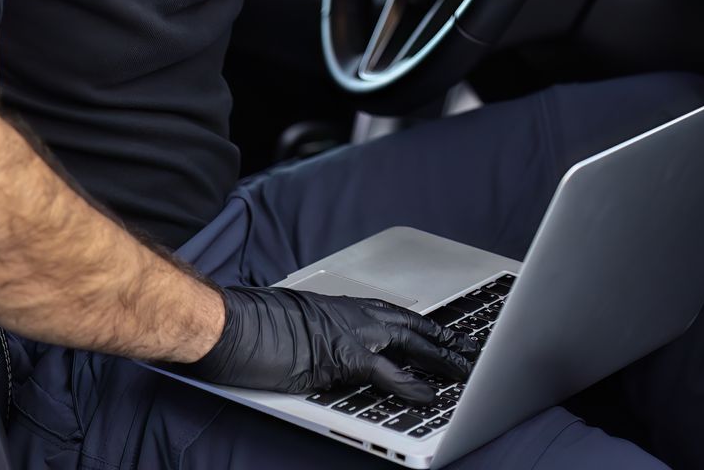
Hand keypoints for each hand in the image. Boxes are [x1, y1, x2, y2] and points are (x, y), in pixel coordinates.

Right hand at [180, 286, 476, 403]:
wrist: (227, 324)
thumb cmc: (252, 327)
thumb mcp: (300, 330)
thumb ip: (327, 340)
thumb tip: (344, 361)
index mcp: (343, 307)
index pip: (398, 316)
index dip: (428, 330)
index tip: (450, 337)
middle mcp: (353, 314)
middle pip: (416, 326)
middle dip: (448, 342)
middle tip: (477, 352)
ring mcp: (350, 332)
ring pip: (414, 343)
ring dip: (445, 359)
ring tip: (471, 373)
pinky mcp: (341, 355)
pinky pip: (388, 373)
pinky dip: (412, 385)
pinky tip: (430, 396)